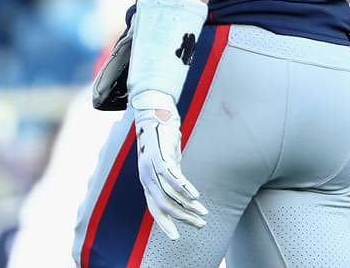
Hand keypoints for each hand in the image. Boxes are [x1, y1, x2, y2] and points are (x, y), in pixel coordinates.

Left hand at [134, 99, 208, 239]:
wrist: (155, 113)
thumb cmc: (162, 137)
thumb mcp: (167, 160)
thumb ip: (172, 175)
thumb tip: (183, 189)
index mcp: (147, 181)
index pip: (155, 209)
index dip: (165, 223)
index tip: (176, 237)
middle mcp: (146, 178)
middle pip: (165, 206)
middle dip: (183, 218)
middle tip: (199, 225)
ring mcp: (152, 168)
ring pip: (170, 195)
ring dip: (188, 206)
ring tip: (202, 213)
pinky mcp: (161, 157)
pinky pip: (173, 178)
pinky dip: (184, 188)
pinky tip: (195, 196)